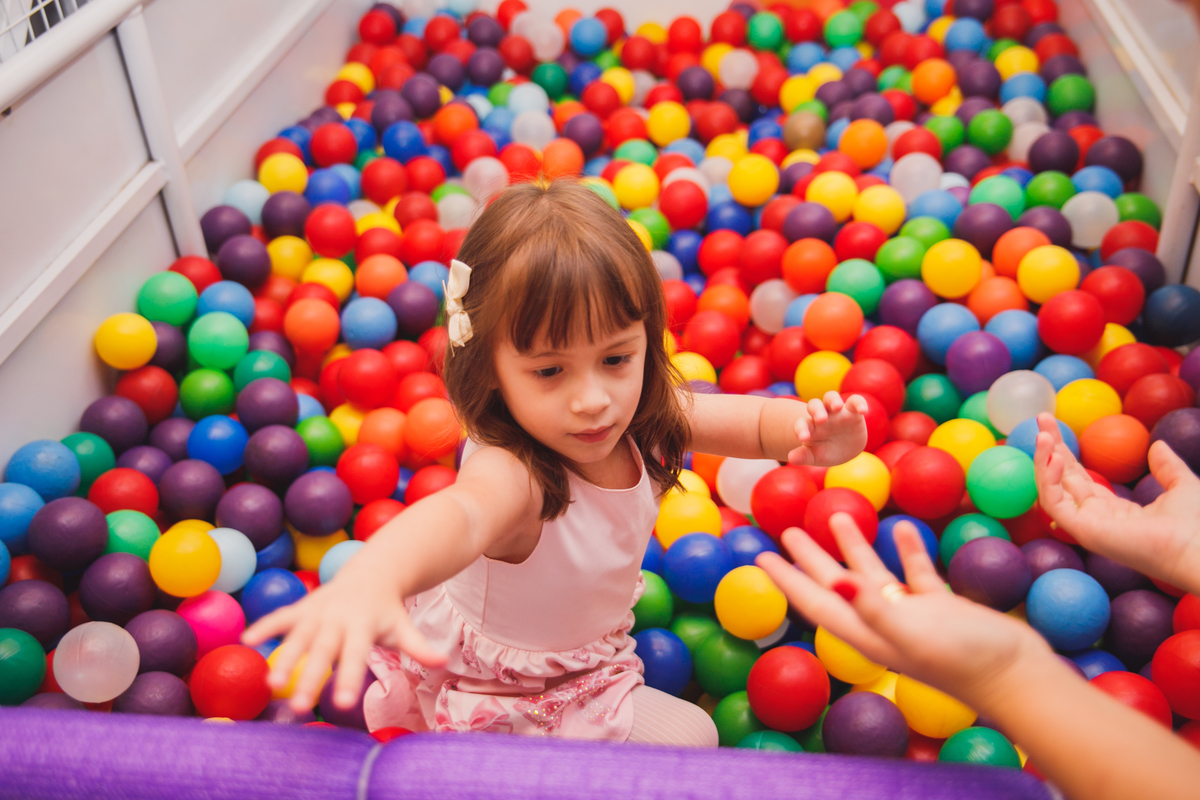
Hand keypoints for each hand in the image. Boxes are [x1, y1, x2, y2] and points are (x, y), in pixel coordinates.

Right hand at [241, 565, 445, 713]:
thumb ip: (418, 646)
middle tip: (297, 706)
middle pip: (322, 651)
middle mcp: (337, 620)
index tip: (340, 703)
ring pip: (297, 636)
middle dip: (310, 677)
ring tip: (269, 682)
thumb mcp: (402, 626)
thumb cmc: (387, 610)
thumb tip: (442, 660)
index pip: (355, 656)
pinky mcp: (303, 607)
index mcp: (362, 627)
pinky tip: (246, 641)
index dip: (348, 678)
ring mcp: (317, 612)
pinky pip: (281, 616)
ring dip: (282, 657)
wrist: (372, 573)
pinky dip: (265, 626)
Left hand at [756, 514, 1050, 710]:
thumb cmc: (962, 659)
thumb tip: (836, 582)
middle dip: (810, 558)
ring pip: (874, 574)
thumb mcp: (911, 631)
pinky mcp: (940, 608)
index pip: (813, 601)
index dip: (785, 579)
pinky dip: (906, 550)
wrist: (1016, 675)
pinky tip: (901, 527)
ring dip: (856, 547)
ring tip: (841, 516)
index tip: (759, 556)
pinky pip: (916, 572)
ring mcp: (910, 615)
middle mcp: (880, 623)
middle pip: (835, 584)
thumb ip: (872, 607)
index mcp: (865, 632)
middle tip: (788, 530)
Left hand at [788, 392, 868, 466]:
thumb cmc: (824, 451)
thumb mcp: (815, 456)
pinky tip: (863, 410)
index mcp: (809, 426)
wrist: (843, 448)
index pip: (802, 423)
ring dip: (833, 400)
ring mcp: (837, 412)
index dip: (801, 429)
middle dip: (816, 410)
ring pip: (831, 397)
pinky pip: (855, 401)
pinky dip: (859, 403)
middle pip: (815, 405)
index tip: (802, 439)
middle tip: (820, 419)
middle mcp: (821, 415)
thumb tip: (790, 458)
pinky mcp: (853, 412)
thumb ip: (804, 456)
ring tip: (837, 407)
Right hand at [1033, 413, 1199, 595]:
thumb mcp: (1181, 486)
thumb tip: (1158, 445)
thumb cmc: (1196, 526)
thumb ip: (1167, 467)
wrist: (1198, 550)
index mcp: (1113, 511)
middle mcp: (1094, 518)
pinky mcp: (1083, 531)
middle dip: (1049, 448)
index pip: (1079, 477)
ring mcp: (1086, 526)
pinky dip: (1049, 479)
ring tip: (1043, 434)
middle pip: (1061, 478)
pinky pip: (1054, 503)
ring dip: (1043, 461)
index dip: (1066, 451)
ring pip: (1050, 490)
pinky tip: (1056, 457)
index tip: (1056, 425)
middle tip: (1042, 418)